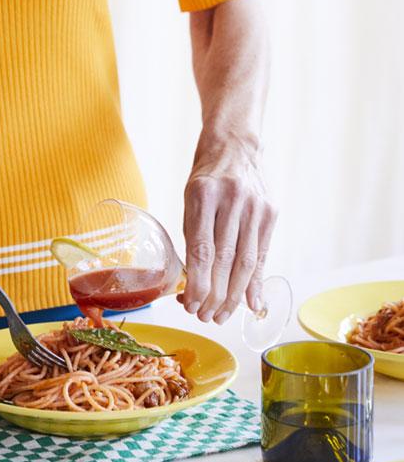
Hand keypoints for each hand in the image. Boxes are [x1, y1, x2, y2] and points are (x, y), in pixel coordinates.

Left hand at [181, 150, 276, 323]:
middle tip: (205, 316)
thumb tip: (196, 283)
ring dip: (234, 295)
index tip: (191, 305)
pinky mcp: (271, 212)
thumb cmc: (205, 178)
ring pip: (245, 261)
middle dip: (215, 295)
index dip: (198, 284)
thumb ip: (194, 237)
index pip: (202, 250)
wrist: (236, 145)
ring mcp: (256, 206)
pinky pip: (262, 253)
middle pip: (225, 260)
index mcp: (203, 195)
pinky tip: (251, 302)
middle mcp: (232, 200)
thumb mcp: (190, 200)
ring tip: (222, 315)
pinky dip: (255, 281)